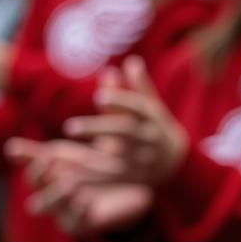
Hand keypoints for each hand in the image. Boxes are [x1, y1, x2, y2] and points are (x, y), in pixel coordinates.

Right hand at [5, 137, 152, 234]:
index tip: (47, 157)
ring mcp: (66, 216)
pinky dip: (78, 211)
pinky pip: (74, 224)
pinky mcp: (84, 226)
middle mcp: (52, 202)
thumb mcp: (71, 156)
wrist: (128, 190)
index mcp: (47, 182)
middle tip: (58, 172)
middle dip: (46, 187)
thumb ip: (42, 152)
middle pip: (38, 201)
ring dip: (59, 198)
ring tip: (71, 184)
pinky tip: (86, 198)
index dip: (37, 169)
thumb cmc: (94, 169)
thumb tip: (10, 147)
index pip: (34, 178)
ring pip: (56, 214)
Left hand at [62, 55, 189, 185]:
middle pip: (125, 133)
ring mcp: (144, 161)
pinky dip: (89, 179)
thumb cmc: (157, 129)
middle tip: (69, 127)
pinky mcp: (134, 179)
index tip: (99, 97)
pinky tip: (68, 177)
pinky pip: (110, 180)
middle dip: (98, 129)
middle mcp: (151, 140)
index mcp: (154, 119)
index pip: (139, 107)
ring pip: (116, 159)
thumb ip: (139, 88)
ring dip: (89, 159)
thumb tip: (130, 61)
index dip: (121, 100)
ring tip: (61, 156)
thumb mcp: (152, 109)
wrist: (179, 165)